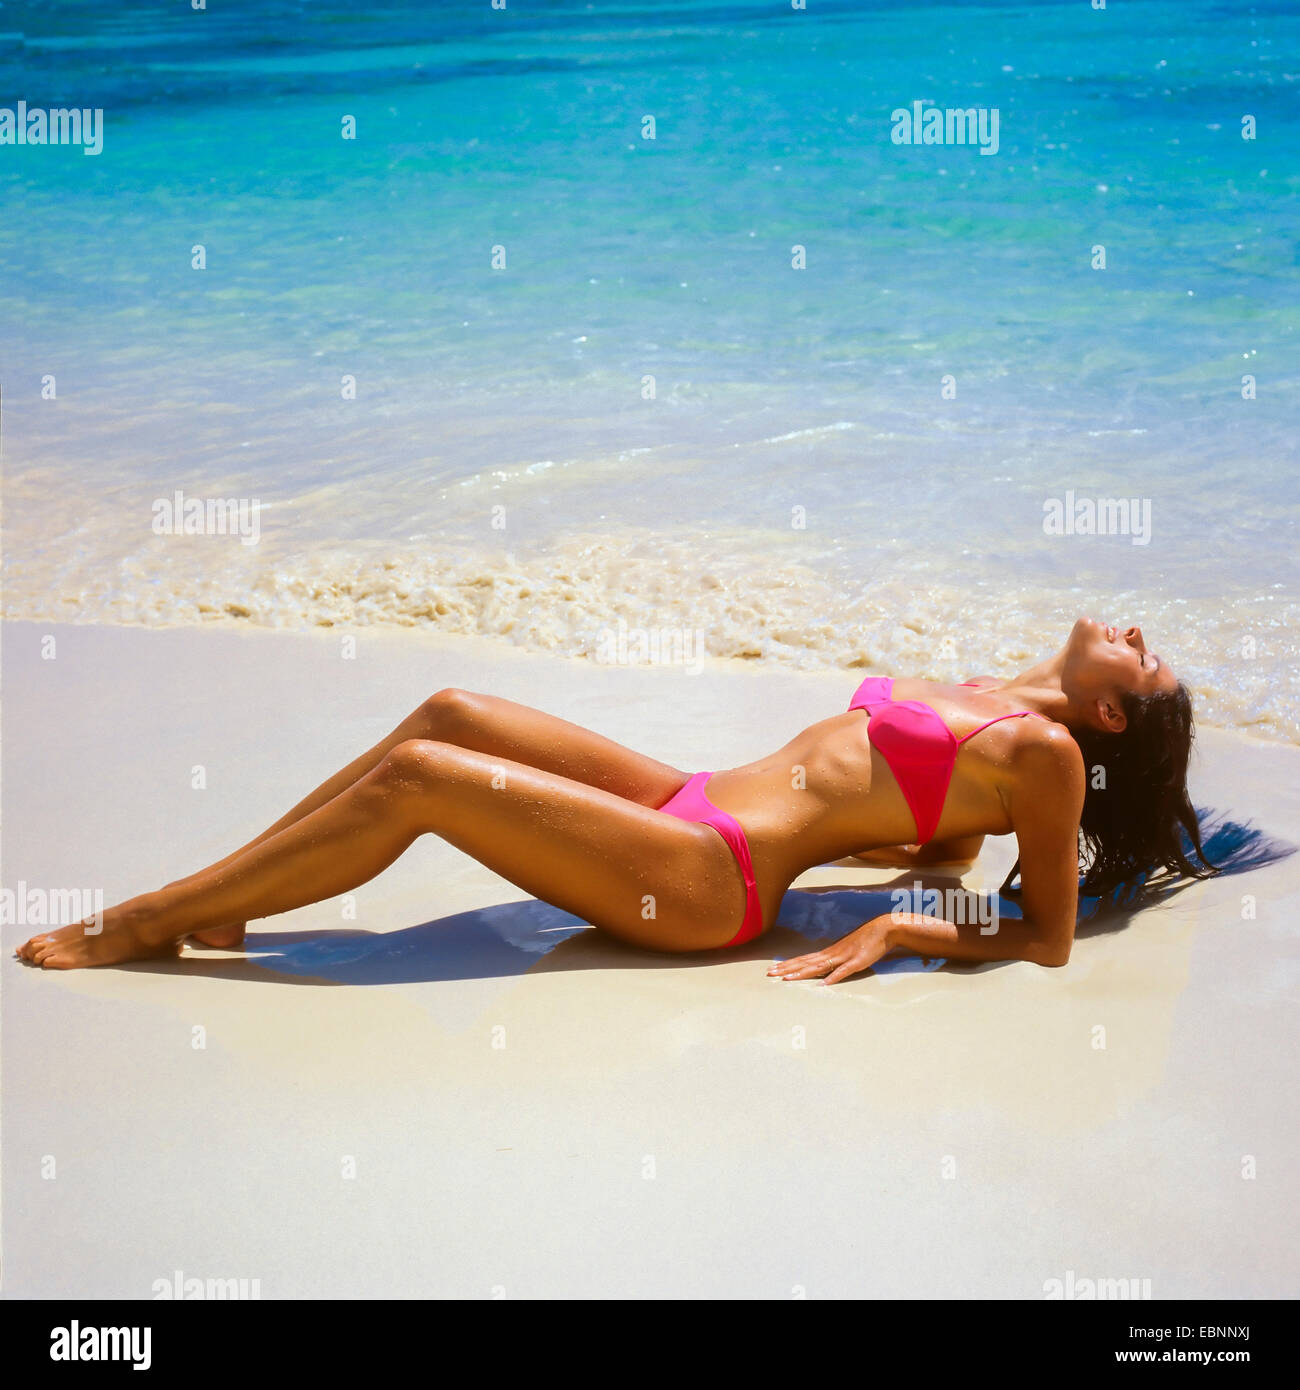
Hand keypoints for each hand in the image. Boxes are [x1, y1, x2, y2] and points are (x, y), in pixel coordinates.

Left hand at [767, 917, 892, 985]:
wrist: (883, 928)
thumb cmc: (865, 940)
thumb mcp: (847, 951)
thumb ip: (836, 961)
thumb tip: (824, 971)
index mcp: (829, 952)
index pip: (803, 960)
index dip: (787, 965)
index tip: (772, 970)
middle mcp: (832, 954)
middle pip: (805, 963)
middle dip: (787, 969)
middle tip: (769, 974)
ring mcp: (844, 957)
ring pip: (819, 967)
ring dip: (802, 973)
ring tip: (787, 979)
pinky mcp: (857, 962)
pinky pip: (844, 971)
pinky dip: (834, 977)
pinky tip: (824, 984)